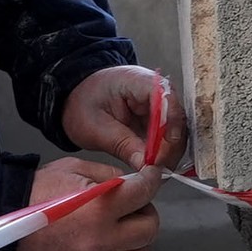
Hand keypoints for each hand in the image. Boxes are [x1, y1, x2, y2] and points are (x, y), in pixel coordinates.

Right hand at [13, 154, 160, 250]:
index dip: (152, 180)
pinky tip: (106, 238)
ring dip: (138, 236)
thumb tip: (135, 181)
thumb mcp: (74, 168)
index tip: (152, 176)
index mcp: (101, 207)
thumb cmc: (37, 191)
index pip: (145, 192)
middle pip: (150, 228)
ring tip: (122, 223)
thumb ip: (110, 174)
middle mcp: (103, 237)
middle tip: (133, 203)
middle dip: (146, 211)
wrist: (5, 224)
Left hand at [63, 63, 187, 172]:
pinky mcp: (156, 119)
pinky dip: (162, 152)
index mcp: (136, 80)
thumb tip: (145, 165)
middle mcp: (153, 90)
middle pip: (176, 115)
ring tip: (156, 169)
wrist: (75, 98)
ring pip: (176, 129)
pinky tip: (154, 164)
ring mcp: (156, 105)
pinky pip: (167, 136)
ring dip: (169, 151)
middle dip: (171, 144)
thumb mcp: (95, 128)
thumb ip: (122, 144)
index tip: (166, 147)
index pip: (166, 96)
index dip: (171, 121)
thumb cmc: (82, 104)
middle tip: (159, 167)